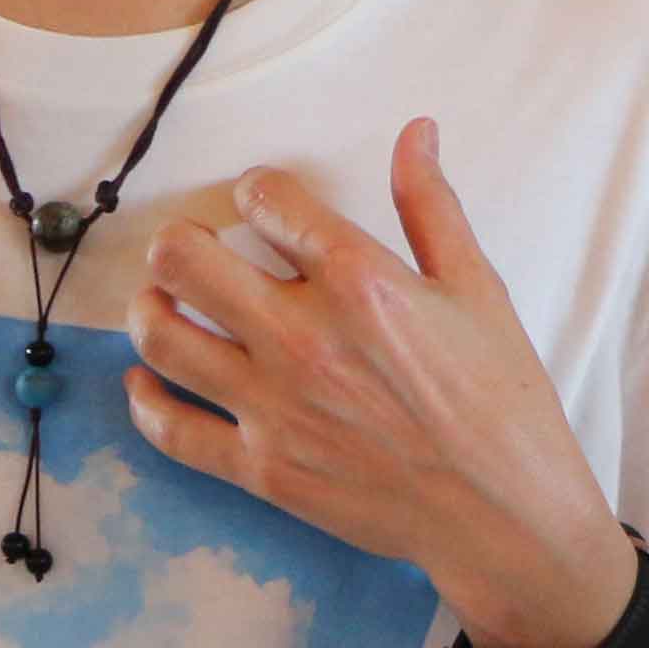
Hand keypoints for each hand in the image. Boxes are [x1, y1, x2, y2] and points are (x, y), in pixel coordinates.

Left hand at [127, 119, 631, 647]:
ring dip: (148, 306)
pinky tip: (145, 379)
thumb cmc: (501, 402)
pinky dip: (145, 399)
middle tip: (192, 248)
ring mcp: (273, 405)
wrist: (504, 516)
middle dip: (178, 241)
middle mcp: (302, 337)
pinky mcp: (260, 467)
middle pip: (183, 260)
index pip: (264, 199)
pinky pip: (171, 429)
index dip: (255, 189)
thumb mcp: (476, 289)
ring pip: (160, 335)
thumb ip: (431, 206)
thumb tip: (415, 132)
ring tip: (161, 300)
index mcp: (358, 281)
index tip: (259, 201)